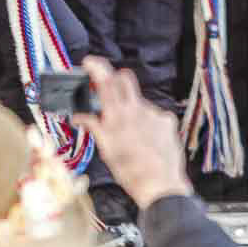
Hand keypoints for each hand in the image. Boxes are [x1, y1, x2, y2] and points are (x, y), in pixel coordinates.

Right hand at [71, 57, 193, 210]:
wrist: (161, 184)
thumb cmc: (130, 172)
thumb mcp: (107, 151)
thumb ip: (95, 128)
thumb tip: (80, 116)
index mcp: (118, 118)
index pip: (106, 82)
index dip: (97, 68)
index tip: (90, 62)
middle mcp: (137, 110)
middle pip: (125, 79)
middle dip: (115, 80)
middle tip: (107, 93)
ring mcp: (154, 113)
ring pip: (138, 102)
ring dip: (131, 110)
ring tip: (130, 134)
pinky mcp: (167, 120)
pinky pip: (153, 114)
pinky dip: (146, 122)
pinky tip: (146, 139)